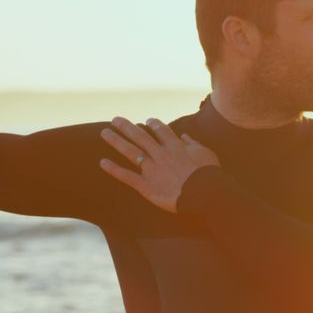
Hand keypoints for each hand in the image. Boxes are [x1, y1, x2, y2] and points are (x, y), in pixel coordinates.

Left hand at [99, 117, 220, 212]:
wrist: (206, 192)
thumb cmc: (210, 173)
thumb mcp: (206, 153)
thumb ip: (193, 143)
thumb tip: (184, 136)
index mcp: (175, 146)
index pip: (161, 130)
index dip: (154, 124)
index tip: (148, 120)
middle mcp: (160, 154)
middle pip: (140, 136)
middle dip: (127, 127)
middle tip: (115, 119)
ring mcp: (152, 169)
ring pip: (130, 151)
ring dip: (116, 141)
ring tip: (104, 132)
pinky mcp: (146, 185)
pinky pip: (127, 176)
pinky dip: (114, 169)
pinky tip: (102, 162)